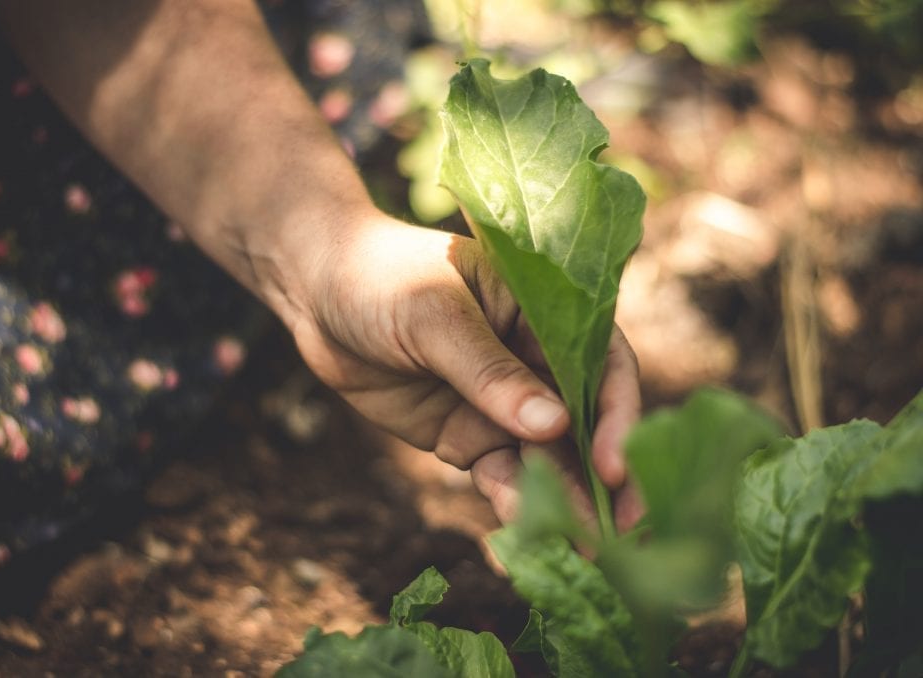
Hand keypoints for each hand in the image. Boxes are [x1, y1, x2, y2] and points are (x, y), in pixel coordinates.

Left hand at [290, 212, 641, 528]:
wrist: (316, 295)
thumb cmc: (381, 278)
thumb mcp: (435, 317)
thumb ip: (490, 372)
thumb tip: (554, 427)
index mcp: (544, 313)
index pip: (602, 366)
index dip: (615, 417)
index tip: (613, 469)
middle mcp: (534, 362)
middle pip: (584, 424)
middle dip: (603, 478)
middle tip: (623, 533)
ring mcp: (501, 404)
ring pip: (546, 460)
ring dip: (565, 503)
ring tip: (582, 552)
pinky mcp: (468, 437)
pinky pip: (502, 476)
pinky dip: (515, 505)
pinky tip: (528, 535)